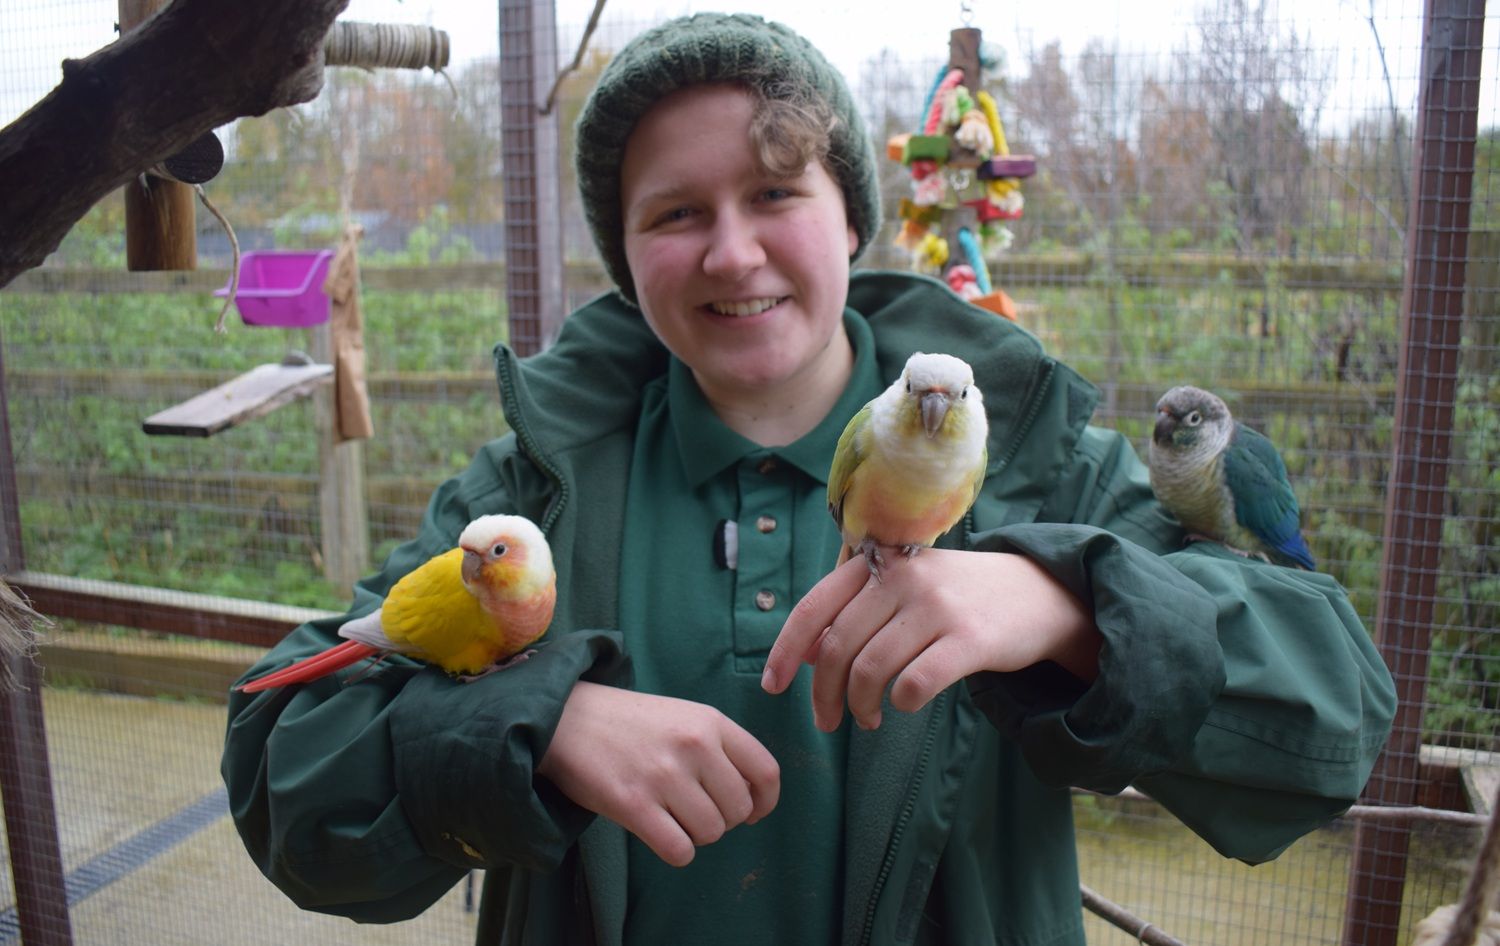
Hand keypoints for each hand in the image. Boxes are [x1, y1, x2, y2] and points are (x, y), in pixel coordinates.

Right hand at [537, 681, 779, 866]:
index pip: (766, 771)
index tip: (753, 812)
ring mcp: (664, 775)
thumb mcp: (683, 716)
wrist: (566, 718)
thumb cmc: (630, 724)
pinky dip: (676, 850)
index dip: (765, 802)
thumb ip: (719, 748)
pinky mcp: (633, 804)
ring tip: (672, 817)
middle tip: (695, 811)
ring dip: (696, 835)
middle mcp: (693, 745)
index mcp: (710, 722)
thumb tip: (752, 800)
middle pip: (739, 809)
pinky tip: (660, 833)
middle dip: (723, 820)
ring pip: (711, 832)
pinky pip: (680, 850)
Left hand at [761, 548, 1098, 731]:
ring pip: (872, 669)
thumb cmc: (958, 597)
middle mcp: (904, 577)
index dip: (787, 649)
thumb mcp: (905, 590)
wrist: (1039, 594)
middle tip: (827, 721)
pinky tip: (905, 704)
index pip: (815, 606)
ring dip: (861, 706)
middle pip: (839, 645)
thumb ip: (858, 612)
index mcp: (879, 563)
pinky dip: (901, 703)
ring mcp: (938, 605)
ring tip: (867, 720)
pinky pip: (915, 684)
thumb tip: (808, 654)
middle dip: (824, 693)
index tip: (773, 686)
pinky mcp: (970, 639)